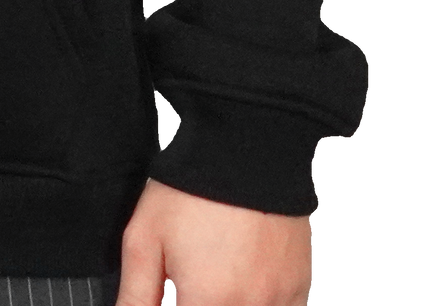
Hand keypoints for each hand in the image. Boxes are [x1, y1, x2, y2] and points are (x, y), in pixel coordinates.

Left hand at [118, 180, 313, 305]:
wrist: (245, 148)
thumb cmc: (188, 191)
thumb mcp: (145, 237)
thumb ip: (137, 295)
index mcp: (208, 302)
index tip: (176, 294)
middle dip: (202, 303)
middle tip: (190, 287)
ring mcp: (281, 301)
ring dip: (228, 304)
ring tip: (213, 276)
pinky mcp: (300, 288)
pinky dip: (260, 304)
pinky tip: (242, 281)